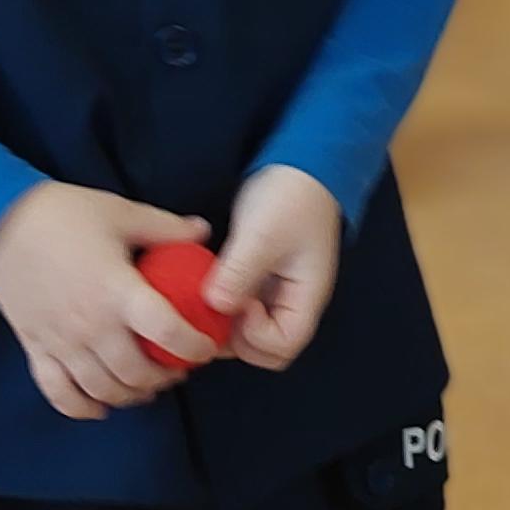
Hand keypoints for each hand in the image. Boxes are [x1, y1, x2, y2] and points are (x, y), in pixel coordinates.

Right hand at [0, 182, 216, 420]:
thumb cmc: (63, 214)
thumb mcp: (121, 213)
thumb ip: (165, 228)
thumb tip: (203, 232)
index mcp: (117, 291)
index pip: (167, 332)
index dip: (194, 346)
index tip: (206, 347)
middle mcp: (91, 325)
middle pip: (137, 373)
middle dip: (167, 376)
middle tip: (178, 366)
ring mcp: (62, 342)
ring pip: (104, 390)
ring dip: (133, 395)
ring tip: (148, 384)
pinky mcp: (36, 349)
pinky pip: (61, 395)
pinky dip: (84, 409)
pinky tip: (102, 406)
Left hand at [206, 164, 340, 372]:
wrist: (300, 161)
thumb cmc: (292, 196)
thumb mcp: (263, 235)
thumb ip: (239, 273)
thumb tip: (214, 306)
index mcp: (306, 296)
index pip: (284, 345)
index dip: (256, 335)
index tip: (238, 304)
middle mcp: (292, 300)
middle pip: (266, 348)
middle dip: (237, 339)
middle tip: (212, 312)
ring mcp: (274, 290)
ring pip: (249, 329)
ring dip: (226, 323)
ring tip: (204, 299)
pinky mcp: (257, 276)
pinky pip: (239, 305)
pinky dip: (222, 303)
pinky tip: (205, 285)